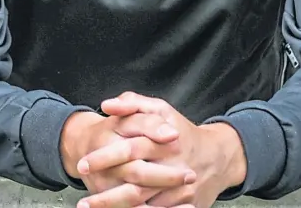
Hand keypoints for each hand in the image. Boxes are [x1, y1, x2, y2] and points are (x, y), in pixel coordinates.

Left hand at [60, 110, 195, 204]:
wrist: (217, 158)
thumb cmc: (182, 131)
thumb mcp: (161, 109)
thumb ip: (133, 104)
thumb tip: (106, 106)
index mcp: (165, 141)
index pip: (131, 149)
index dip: (106, 157)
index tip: (83, 163)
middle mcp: (173, 167)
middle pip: (136, 183)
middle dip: (107, 194)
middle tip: (83, 200)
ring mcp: (180, 191)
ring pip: (144, 205)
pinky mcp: (185, 207)